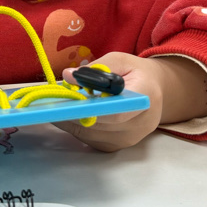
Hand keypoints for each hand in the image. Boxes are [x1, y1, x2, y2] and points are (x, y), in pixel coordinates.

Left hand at [55, 53, 206, 151]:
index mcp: (145, 98)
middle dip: (74, 112)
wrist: (155, 92)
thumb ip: (95, 69)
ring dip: (71, 121)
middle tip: (51, 101)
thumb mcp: (120, 60)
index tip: (68, 99)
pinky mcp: (117, 147)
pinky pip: (91, 140)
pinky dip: (77, 128)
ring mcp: (129, 139)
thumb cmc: (136, 73)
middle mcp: (140, 124)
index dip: (90, 108)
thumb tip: (68, 76)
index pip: (116, 111)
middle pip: (100, 125)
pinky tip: (69, 114)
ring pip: (91, 134)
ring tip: (56, 106)